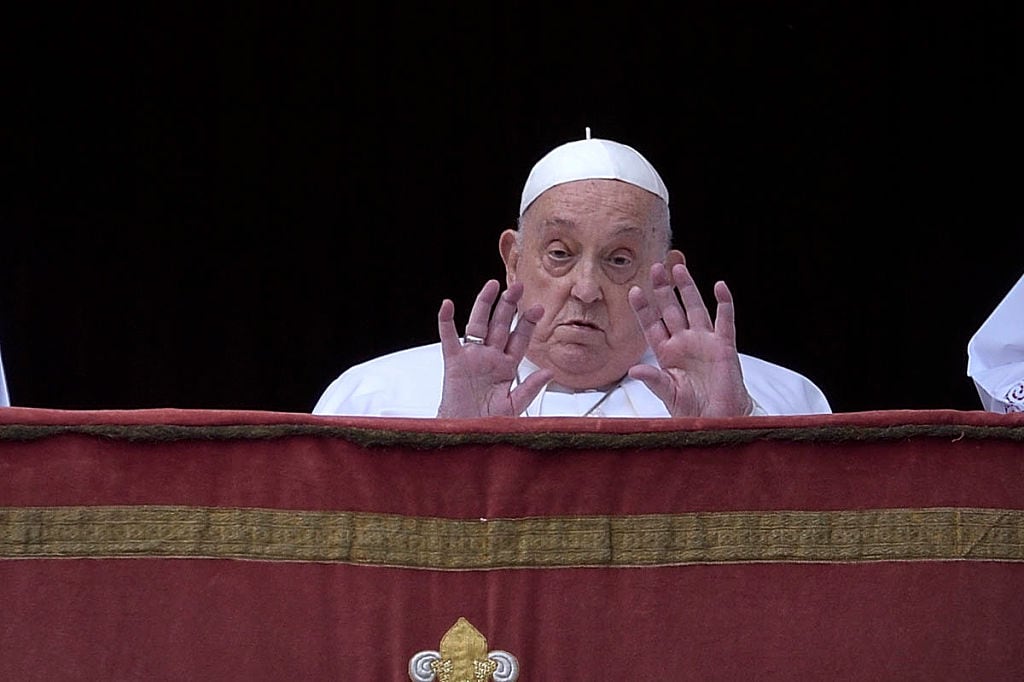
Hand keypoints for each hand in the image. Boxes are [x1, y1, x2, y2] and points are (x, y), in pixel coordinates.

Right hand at [436, 280, 551, 416]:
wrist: (464, 433)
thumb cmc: (487, 422)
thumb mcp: (513, 406)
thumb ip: (530, 389)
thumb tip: (548, 372)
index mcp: (507, 367)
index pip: (519, 339)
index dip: (528, 323)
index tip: (539, 308)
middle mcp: (490, 357)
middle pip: (501, 325)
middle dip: (510, 305)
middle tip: (518, 286)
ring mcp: (471, 357)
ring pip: (478, 324)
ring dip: (485, 305)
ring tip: (492, 285)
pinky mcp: (453, 362)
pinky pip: (449, 338)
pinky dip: (446, 321)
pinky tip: (447, 304)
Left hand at [627, 263, 753, 416]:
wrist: (717, 420)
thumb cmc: (690, 409)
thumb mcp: (667, 393)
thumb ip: (653, 380)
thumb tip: (634, 370)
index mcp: (666, 353)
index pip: (651, 324)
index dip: (643, 308)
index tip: (633, 290)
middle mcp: (684, 342)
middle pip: (671, 309)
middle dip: (662, 289)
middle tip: (655, 268)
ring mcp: (704, 342)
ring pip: (694, 308)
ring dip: (687, 288)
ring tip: (678, 268)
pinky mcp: (724, 346)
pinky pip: (724, 320)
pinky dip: (724, 303)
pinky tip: (720, 286)